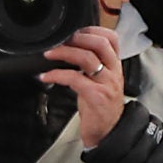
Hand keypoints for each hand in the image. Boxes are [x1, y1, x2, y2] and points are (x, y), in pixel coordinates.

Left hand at [42, 24, 125, 147]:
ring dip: (64, 53)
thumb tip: (69, 51)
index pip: (112, 39)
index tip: (74, 31)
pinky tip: (46, 76)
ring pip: (86, 58)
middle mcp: (114, 72)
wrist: (108, 132)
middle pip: (99, 44)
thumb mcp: (101, 82)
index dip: (92, 30)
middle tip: (60, 41)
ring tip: (49, 54)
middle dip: (77, 38)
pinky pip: (75, 78)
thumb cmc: (101, 108)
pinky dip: (56, 75)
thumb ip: (91, 66)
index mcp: (115, 66)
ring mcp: (106, 84)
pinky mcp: (96, 96)